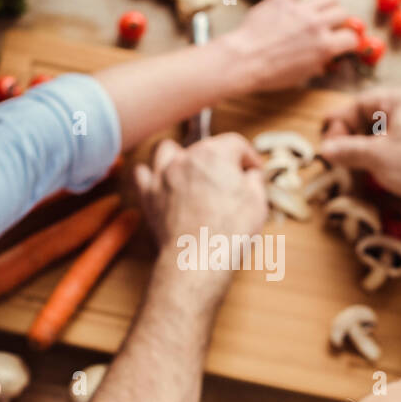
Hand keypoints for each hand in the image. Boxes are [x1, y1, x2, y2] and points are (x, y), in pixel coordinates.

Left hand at [134, 134, 267, 293]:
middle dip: (221, 161)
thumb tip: (251, 175)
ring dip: (179, 156)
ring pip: (167, 150)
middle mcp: (186, 157)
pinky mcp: (149, 195)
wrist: (198, 257)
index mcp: (216, 154)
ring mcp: (164, 175)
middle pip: (205, 147)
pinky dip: (151, 174)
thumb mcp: (258, 201)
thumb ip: (255, 180)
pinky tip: (162, 182)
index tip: (254, 172)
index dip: (250, 158)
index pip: (237, 144)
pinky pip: (142, 173)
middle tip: (231, 181)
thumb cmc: (230, 231)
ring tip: (190, 171)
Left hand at [222, 0, 359, 92]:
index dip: (351, 42)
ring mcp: (301, 9)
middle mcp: (317, 25)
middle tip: (332, 26)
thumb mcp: (301, 76)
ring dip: (329, 4)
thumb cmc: (270, 74)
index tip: (346, 43)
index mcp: (325, 47)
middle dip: (340, 21)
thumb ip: (318, 65)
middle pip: (342, 14)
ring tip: (321, 9)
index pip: (352, 39)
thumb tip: (327, 61)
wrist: (244, 60)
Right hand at [317, 86, 400, 205]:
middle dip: (354, 133)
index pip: (362, 102)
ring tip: (356, 160)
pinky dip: (388, 148)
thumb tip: (325, 149)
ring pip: (391, 127)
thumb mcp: (375, 157)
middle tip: (338, 150)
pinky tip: (381, 165)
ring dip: (370, 142)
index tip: (326, 137)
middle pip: (376, 113)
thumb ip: (347, 150)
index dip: (340, 121)